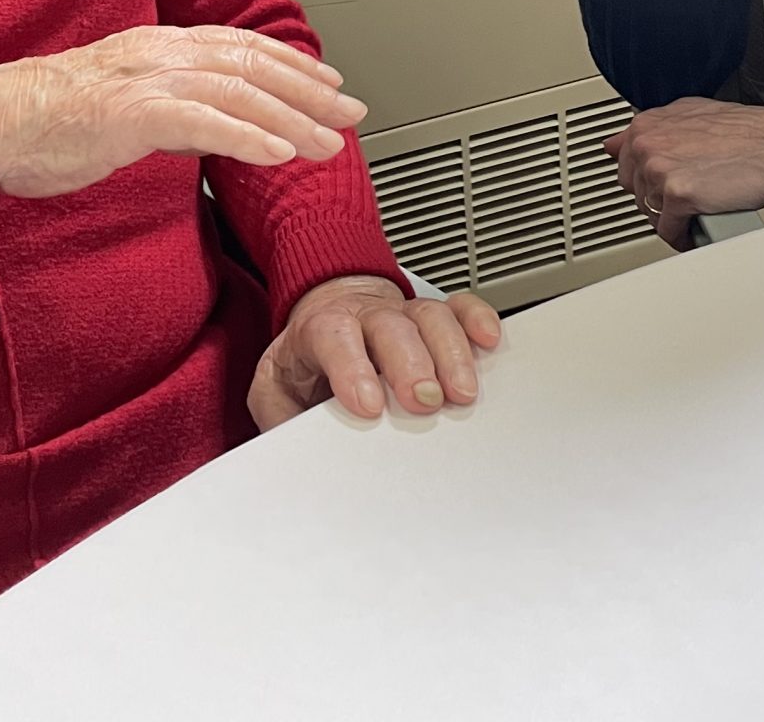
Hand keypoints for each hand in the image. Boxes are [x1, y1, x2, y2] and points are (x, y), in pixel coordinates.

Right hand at [0, 25, 365, 200]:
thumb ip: (165, 107)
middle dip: (309, 91)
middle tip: (352, 113)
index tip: (328, 83)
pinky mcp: (128, 114)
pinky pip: (201, 123)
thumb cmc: (40, 122)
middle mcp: (158, 52)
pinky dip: (247, 138)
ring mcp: (144, 79)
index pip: (240, 47)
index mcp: (156, 46)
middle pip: (252, 64)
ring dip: (291, 120)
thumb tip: (207, 125)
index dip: (291, 64)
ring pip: (238, 92)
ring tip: (328, 144)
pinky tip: (278, 155)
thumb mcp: (116, 104)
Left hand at [249, 275, 503, 428]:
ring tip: (462, 393)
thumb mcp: (275, 389)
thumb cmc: (307, 362)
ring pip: (431, 317)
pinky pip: (460, 308)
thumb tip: (290, 456)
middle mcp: (367, 316)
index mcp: (322, 328)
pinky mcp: (434, 317)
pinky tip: (488, 343)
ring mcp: (404, 313)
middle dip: (411, 364)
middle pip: (391, 327)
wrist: (327, 317)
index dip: (351, 368)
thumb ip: (279, 417)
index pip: (333, 336)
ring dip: (451, 354)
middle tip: (424, 401)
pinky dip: (477, 321)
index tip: (368, 405)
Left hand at [606, 98, 763, 245]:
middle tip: (687, 200)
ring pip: (651, 213)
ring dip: (674, 219)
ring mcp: (661, 170)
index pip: (625, 163)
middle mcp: (649, 144)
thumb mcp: (693, 114)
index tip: (661, 187)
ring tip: (700, 211)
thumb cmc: (750, 134)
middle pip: (635, 191)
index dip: (648, 179)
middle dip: (659, 200)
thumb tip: (616, 144)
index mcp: (648, 124)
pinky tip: (702, 226)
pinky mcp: (679, 197)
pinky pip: (669, 231)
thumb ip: (655, 129)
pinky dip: (685, 236)